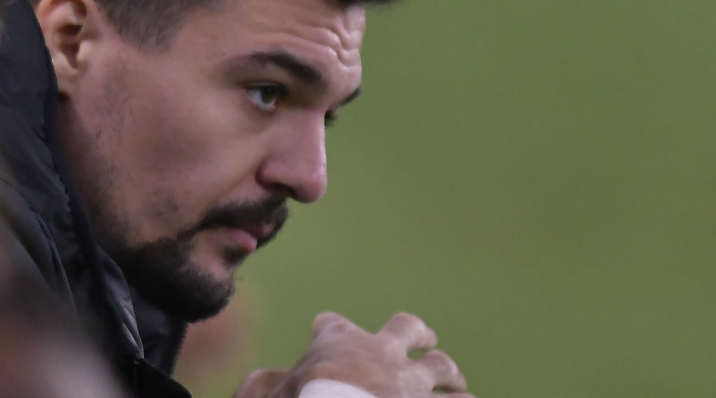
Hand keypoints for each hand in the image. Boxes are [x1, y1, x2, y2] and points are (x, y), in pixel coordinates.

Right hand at [235, 312, 470, 397]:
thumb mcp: (263, 393)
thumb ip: (260, 386)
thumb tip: (255, 385)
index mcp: (341, 342)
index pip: (334, 325)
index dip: (329, 326)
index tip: (324, 325)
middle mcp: (381, 353)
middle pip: (408, 330)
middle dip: (417, 334)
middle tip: (427, 339)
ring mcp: (410, 383)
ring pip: (442, 369)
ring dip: (451, 377)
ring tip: (460, 385)